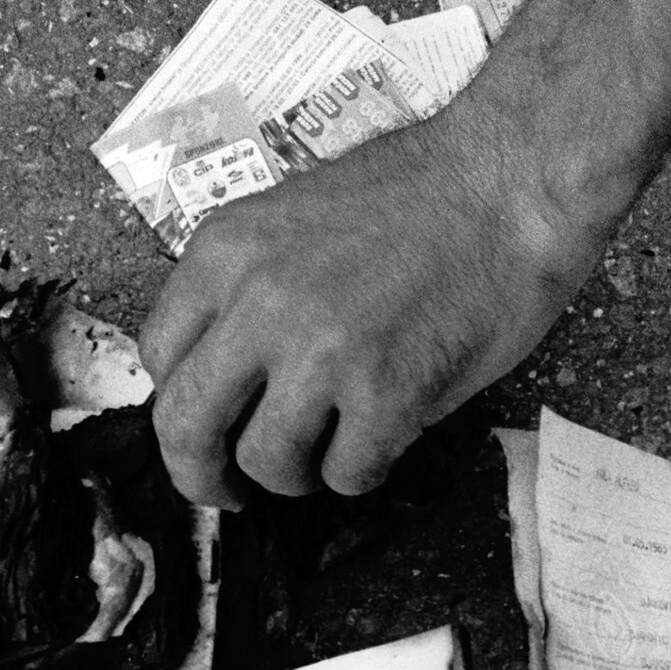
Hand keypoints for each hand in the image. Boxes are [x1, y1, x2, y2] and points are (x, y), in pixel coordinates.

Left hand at [141, 93, 613, 508]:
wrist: (510, 178)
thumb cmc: (422, 195)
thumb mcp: (292, 219)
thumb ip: (248, 291)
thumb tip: (231, 379)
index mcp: (226, 252)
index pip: (159, 358)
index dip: (183, 403)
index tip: (209, 422)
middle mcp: (260, 302)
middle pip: (186, 426)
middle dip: (203, 475)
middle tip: (228, 491)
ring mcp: (322, 350)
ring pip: (266, 463)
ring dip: (298, 474)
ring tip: (334, 449)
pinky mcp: (387, 390)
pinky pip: (348, 474)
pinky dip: (365, 470)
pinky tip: (388, 435)